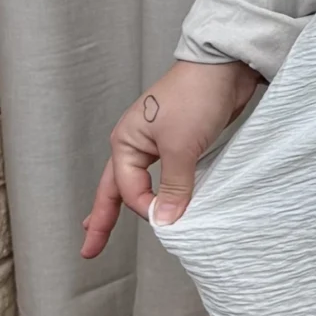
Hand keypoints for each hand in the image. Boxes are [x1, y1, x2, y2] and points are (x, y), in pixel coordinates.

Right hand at [80, 59, 264, 257]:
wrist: (226, 66)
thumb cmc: (195, 97)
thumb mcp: (182, 146)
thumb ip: (173, 187)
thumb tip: (164, 221)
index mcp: (126, 141)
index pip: (128, 190)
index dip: (146, 208)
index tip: (168, 220)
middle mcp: (137, 142)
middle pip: (116, 188)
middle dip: (102, 218)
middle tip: (89, 249)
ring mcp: (158, 140)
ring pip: (138, 180)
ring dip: (127, 203)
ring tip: (104, 225)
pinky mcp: (181, 139)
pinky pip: (165, 172)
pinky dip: (159, 189)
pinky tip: (160, 199)